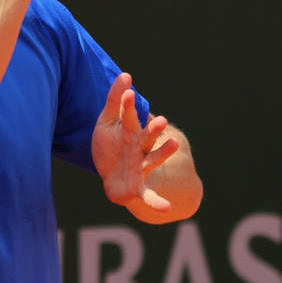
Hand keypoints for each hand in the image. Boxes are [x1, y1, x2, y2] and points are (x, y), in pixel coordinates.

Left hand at [91, 72, 178, 210]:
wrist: (113, 179)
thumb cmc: (111, 148)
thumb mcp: (107, 123)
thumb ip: (114, 100)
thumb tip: (126, 74)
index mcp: (131, 133)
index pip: (130, 118)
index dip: (128, 107)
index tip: (128, 93)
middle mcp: (139, 149)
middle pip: (147, 137)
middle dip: (154, 129)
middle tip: (160, 120)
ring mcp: (141, 167)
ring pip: (154, 159)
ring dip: (164, 153)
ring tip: (174, 144)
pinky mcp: (139, 187)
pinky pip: (149, 196)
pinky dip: (157, 202)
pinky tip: (167, 208)